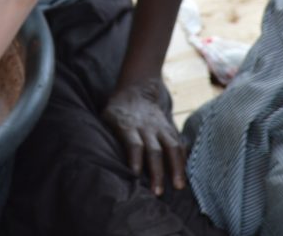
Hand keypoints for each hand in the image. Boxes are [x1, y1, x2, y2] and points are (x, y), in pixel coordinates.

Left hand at [102, 77, 185, 195]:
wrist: (137, 89)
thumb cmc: (117, 111)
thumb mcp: (107, 117)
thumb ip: (107, 134)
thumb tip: (97, 158)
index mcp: (128, 125)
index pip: (133, 143)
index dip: (135, 158)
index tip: (135, 175)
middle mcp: (147, 127)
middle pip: (154, 150)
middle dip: (156, 172)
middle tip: (157, 192)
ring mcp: (160, 128)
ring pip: (171, 147)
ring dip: (176, 167)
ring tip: (179, 186)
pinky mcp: (170, 129)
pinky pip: (179, 144)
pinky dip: (183, 160)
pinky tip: (185, 175)